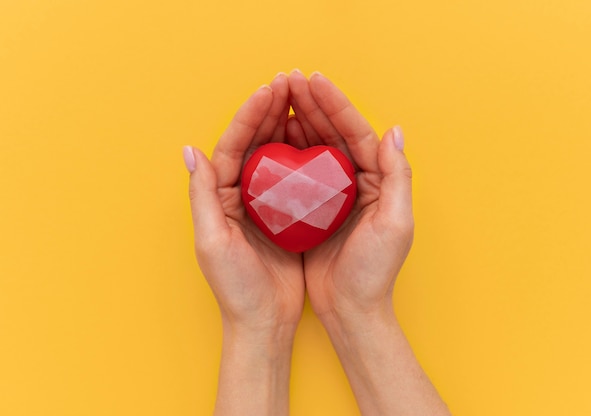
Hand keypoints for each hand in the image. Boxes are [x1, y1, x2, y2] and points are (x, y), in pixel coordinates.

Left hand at [184, 73, 303, 414]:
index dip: (250, 116)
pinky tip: (320, 139)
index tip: (270, 91)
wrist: (264, 321)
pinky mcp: (287, 216)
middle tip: (290, 84)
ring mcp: (265, 204)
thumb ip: (202, 196)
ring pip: (276, 155)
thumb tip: (190, 151)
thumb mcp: (211, 242)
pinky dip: (306, 155)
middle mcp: (240, 196)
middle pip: (254, 144)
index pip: (232, 145)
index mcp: (219, 197)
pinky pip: (297, 177)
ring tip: (304, 100)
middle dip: (270, 112)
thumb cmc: (235, 287)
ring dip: (288, 126)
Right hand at [287, 70, 412, 326]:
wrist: (351, 309)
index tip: (313, 81)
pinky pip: (298, 172)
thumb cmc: (375, 271)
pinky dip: (286, 152)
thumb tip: (395, 131)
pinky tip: (272, 138)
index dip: (336, 104)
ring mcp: (332, 195)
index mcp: (378, 181)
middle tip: (289, 80)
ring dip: (298, 121)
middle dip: (313, 105)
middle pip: (334, 134)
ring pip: (314, 148)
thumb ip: (398, 177)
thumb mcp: (395, 225)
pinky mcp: (312, 209)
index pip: (357, 132)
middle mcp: (356, 182)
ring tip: (278, 98)